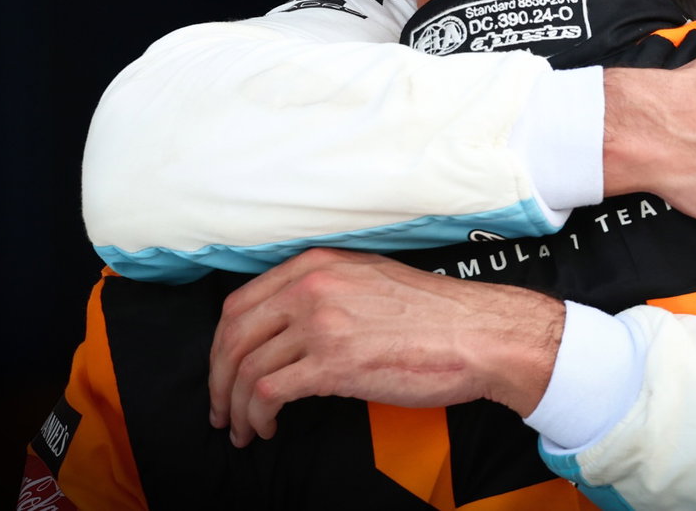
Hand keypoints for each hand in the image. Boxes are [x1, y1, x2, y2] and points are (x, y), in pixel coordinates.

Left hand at [207, 248, 564, 446]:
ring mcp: (320, 323)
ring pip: (245, 369)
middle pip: (232, 336)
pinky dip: (257, 417)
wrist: (478, 334)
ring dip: (234, 407)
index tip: (223, 370)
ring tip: (243, 430)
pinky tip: (269, 428)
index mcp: (318, 265)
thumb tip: (290, 326)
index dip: (222, 345)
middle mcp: (311, 287)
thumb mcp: (370, 280)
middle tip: (221, 409)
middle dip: (217, 379)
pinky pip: (268, 393)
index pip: (240, 302)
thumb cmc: (434, 315)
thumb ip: (326, 291)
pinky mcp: (333, 363)